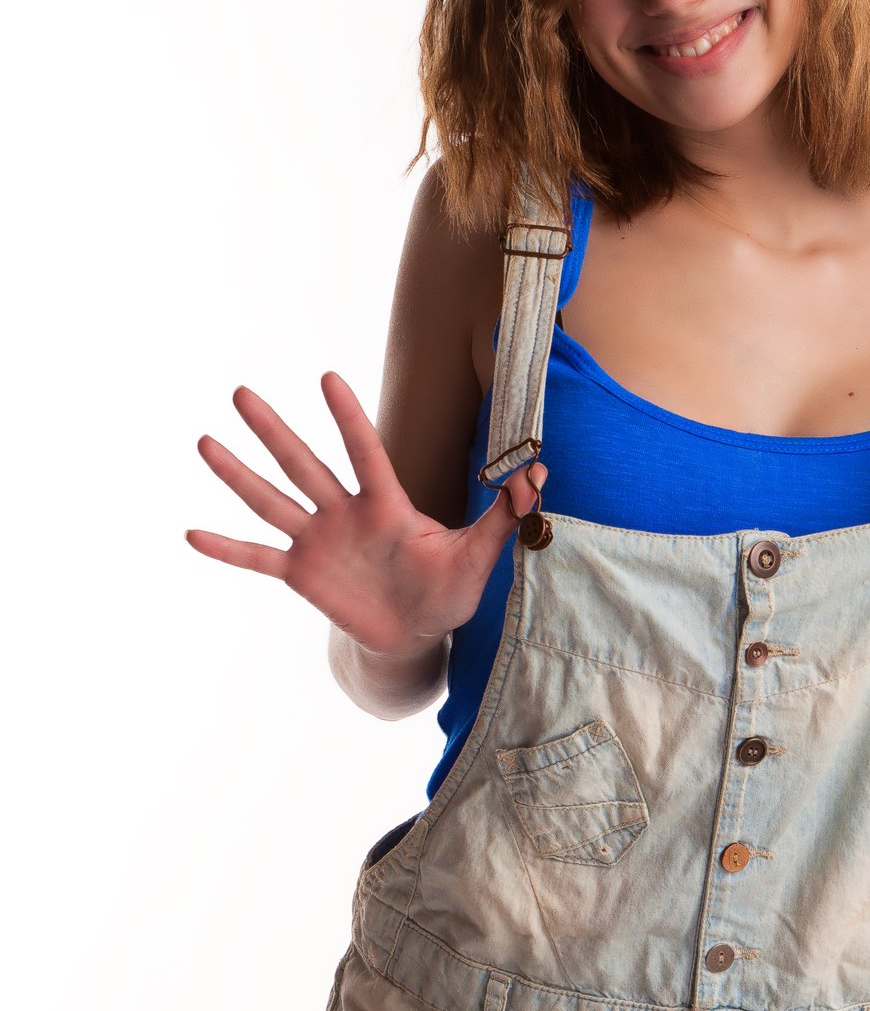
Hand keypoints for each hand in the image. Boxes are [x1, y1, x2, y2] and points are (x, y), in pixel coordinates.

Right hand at [185, 371, 545, 655]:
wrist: (417, 633)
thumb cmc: (449, 589)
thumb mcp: (481, 555)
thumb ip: (505, 515)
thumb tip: (538, 472)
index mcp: (386, 504)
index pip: (365, 452)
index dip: (348, 418)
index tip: (327, 377)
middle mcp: (345, 513)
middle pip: (304, 465)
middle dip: (274, 430)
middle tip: (241, 392)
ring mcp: (318, 541)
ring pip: (272, 501)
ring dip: (238, 475)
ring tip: (205, 441)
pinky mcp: (302, 574)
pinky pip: (259, 558)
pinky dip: (227, 549)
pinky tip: (190, 534)